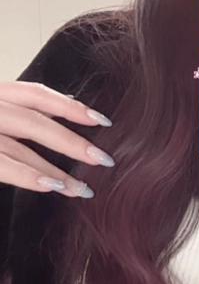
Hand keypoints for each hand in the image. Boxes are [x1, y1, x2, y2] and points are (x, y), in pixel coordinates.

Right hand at [0, 82, 114, 198]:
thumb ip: (26, 106)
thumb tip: (70, 100)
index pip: (35, 94)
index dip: (69, 106)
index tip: (101, 120)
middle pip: (34, 123)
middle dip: (71, 142)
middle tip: (104, 160)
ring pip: (21, 150)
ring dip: (55, 171)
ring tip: (82, 189)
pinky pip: (3, 166)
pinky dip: (27, 176)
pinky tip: (51, 186)